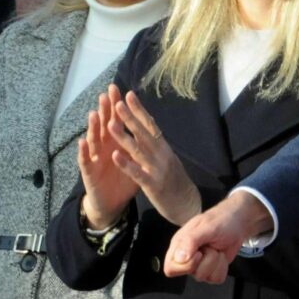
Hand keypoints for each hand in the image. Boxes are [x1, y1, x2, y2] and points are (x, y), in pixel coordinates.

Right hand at [79, 85, 138, 229]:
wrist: (112, 203)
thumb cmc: (124, 179)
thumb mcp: (135, 160)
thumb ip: (139, 144)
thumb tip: (152, 127)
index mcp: (117, 143)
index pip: (119, 121)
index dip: (121, 108)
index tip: (125, 91)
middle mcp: (104, 147)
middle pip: (105, 125)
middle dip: (106, 110)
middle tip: (107, 94)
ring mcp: (95, 158)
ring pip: (93, 140)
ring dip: (93, 127)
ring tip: (94, 113)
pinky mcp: (89, 173)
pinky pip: (85, 161)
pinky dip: (83, 152)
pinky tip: (82, 142)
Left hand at [108, 89, 201, 226]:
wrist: (188, 204)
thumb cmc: (176, 181)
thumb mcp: (168, 159)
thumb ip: (157, 145)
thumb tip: (147, 127)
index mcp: (164, 148)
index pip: (150, 125)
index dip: (139, 110)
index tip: (129, 95)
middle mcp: (162, 154)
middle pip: (144, 133)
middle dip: (130, 118)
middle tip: (117, 102)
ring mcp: (158, 169)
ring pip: (138, 150)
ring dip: (124, 137)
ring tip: (110, 124)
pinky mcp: (153, 185)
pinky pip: (137, 173)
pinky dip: (126, 164)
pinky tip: (114, 156)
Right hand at [165, 191, 272, 282]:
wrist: (238, 223)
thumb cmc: (221, 220)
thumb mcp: (206, 226)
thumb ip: (190, 240)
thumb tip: (179, 258)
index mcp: (179, 245)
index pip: (170, 267)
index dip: (185, 265)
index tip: (198, 253)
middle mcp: (186, 257)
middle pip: (187, 273)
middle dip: (204, 261)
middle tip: (209, 248)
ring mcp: (198, 265)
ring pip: (203, 277)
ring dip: (215, 261)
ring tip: (216, 248)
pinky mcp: (210, 270)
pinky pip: (215, 279)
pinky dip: (222, 267)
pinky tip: (221, 255)